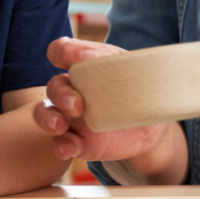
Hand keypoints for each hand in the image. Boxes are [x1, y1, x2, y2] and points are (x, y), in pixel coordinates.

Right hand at [33, 37, 169, 161]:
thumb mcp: (136, 71)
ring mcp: (72, 117)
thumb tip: (93, 58)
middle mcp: (73, 89)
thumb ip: (118, 63)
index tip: (78, 59)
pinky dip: (61, 145)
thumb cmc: (141, 89)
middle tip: (77, 105)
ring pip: (45, 113)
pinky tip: (69, 147)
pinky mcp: (78, 142)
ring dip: (48, 118)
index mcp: (85, 66)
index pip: (62, 51)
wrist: (154, 127)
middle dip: (61, 94)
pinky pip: (60, 143)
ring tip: (60, 126)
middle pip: (55, 86)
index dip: (62, 52)